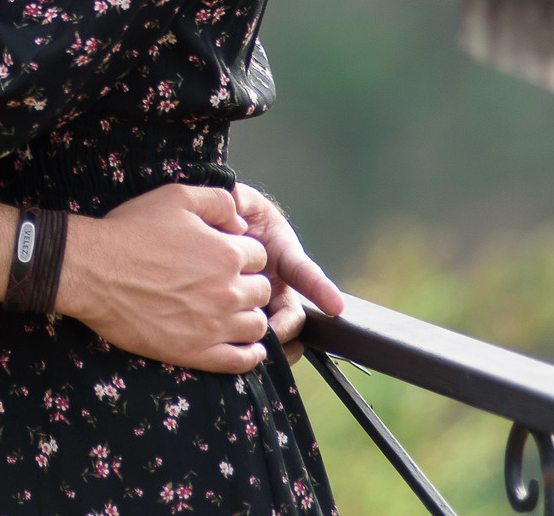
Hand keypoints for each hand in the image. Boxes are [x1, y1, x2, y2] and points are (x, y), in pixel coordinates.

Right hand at [58, 183, 274, 375]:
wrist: (93, 272)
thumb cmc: (131, 231)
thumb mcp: (176, 196)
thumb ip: (219, 201)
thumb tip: (243, 224)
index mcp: (227, 253)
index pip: (260, 256)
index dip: (243, 253)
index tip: (224, 255)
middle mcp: (228, 291)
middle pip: (262, 291)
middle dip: (248, 283)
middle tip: (223, 281)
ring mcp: (214, 325)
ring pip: (257, 325)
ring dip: (249, 315)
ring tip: (231, 310)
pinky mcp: (197, 352)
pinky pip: (241, 361)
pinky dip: (251, 356)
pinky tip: (247, 347)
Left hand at [232, 183, 341, 361]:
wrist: (218, 229)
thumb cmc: (233, 213)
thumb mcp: (238, 200)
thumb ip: (238, 199)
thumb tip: (234, 202)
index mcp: (282, 254)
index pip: (305, 273)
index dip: (320, 289)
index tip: (336, 306)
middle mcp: (279, 283)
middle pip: (293, 315)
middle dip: (286, 328)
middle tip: (267, 335)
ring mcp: (266, 303)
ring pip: (281, 333)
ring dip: (272, 342)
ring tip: (253, 348)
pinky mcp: (249, 316)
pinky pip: (257, 339)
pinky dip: (252, 349)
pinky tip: (237, 353)